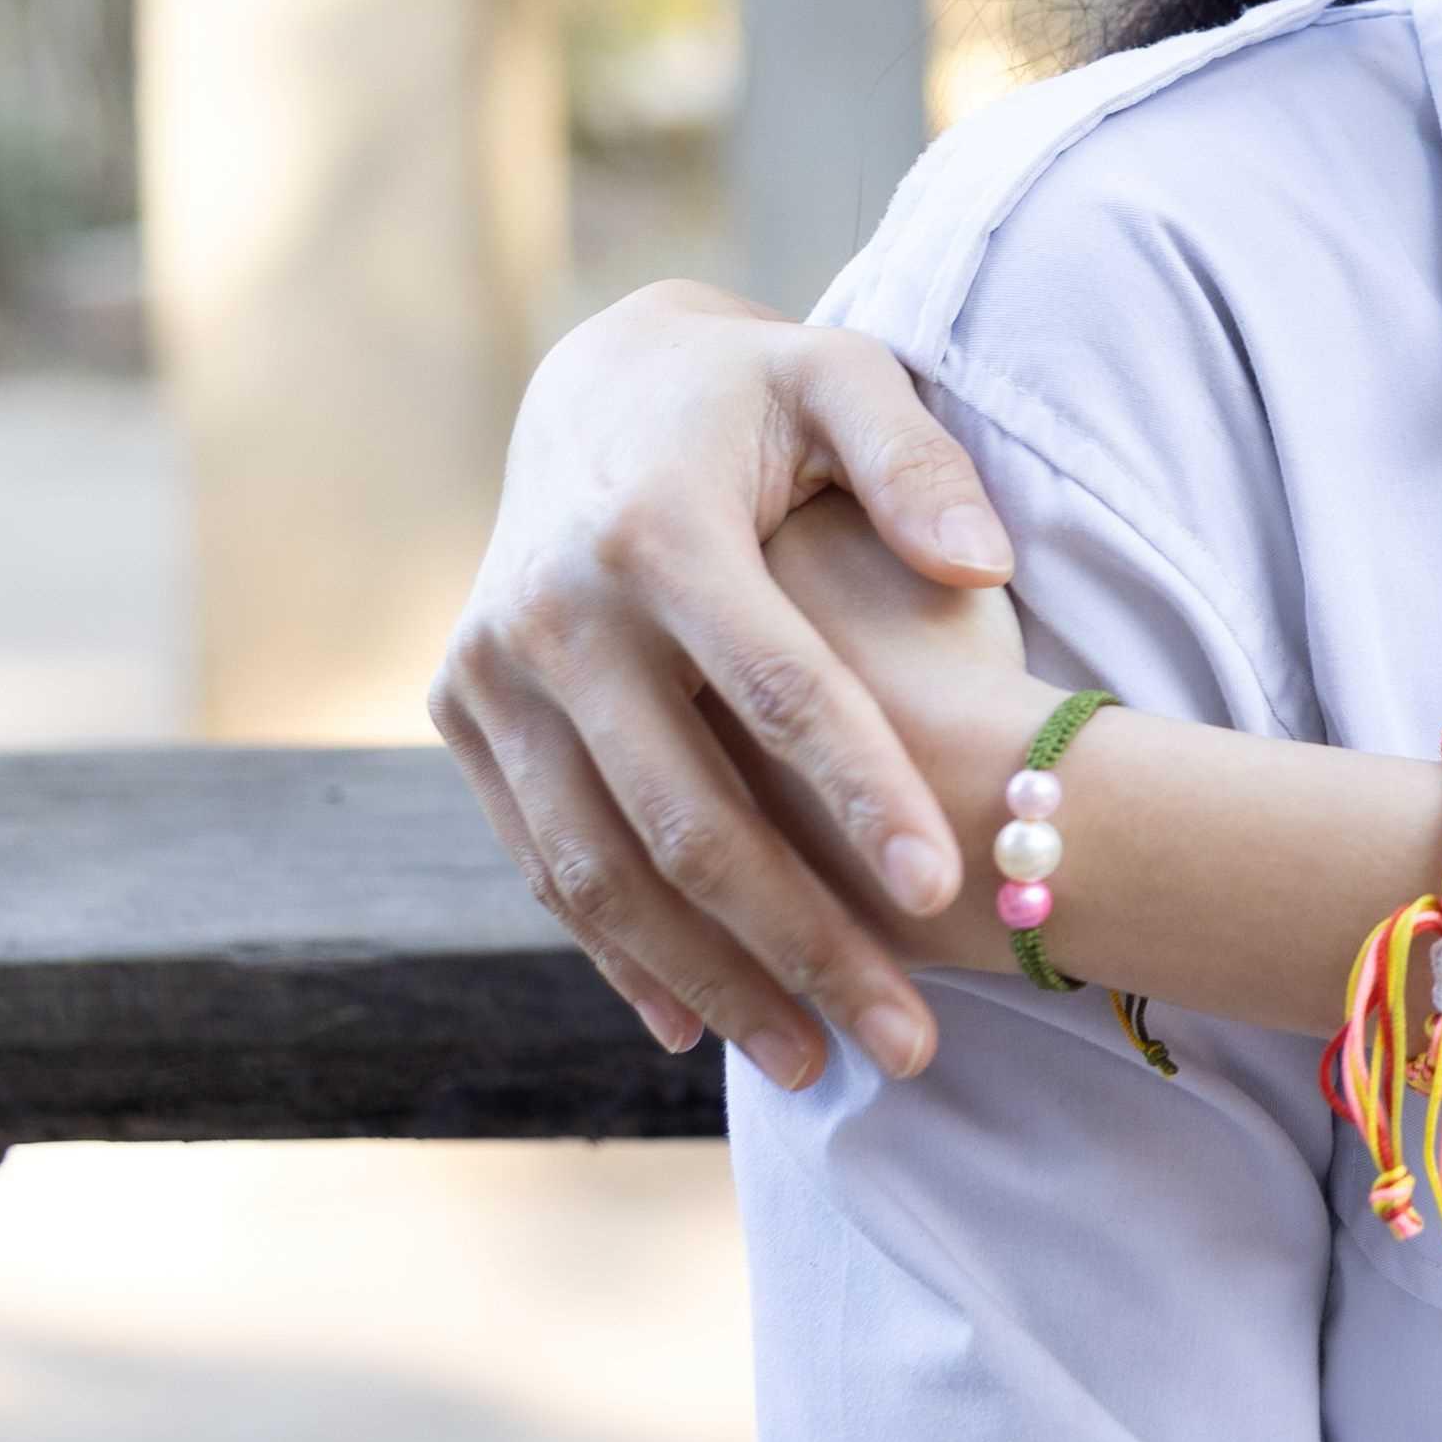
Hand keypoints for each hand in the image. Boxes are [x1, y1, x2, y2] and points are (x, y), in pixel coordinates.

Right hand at [424, 280, 1024, 1087]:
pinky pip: (543, 863)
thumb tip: (979, 560)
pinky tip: (704, 1027)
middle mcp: (551, 613)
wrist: (596, 387)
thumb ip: (917, 460)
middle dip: (805, 938)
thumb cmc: (754, 395)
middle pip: (689, 815)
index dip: (861, 788)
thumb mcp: (844, 377)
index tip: (949, 884)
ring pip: (605, 871)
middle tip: (911, 1040)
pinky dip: (621, 954)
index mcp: (655, 529)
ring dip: (716, 980)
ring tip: (826, 1063)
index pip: (779, 685)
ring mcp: (490, 674)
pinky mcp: (462, 716)